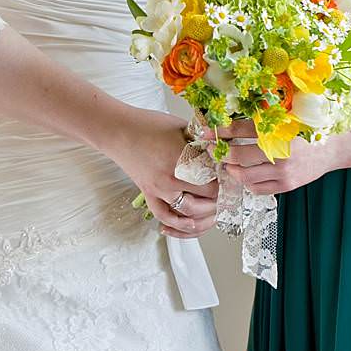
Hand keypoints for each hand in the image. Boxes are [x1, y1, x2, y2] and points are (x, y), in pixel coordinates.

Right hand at [104, 108, 218, 239]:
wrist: (118, 131)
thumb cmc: (148, 124)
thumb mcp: (181, 127)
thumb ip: (201, 140)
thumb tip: (219, 150)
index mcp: (184, 159)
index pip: (215, 175)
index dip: (227, 177)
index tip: (231, 175)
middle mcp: (172, 178)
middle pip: (207, 196)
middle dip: (221, 195)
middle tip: (227, 192)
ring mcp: (159, 189)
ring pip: (189, 212)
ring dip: (205, 214)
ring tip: (214, 209)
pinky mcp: (148, 195)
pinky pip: (165, 216)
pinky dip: (177, 226)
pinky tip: (188, 225)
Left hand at [218, 116, 347, 196]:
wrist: (334, 148)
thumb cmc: (310, 130)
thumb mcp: (287, 118)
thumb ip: (261, 120)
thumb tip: (230, 121)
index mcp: (281, 131)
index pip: (243, 129)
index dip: (222, 130)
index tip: (206, 131)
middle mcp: (282, 153)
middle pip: (240, 155)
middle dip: (221, 152)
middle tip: (211, 148)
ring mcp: (284, 173)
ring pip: (245, 175)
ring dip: (231, 169)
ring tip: (227, 162)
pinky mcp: (287, 186)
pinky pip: (257, 188)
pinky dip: (247, 181)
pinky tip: (244, 173)